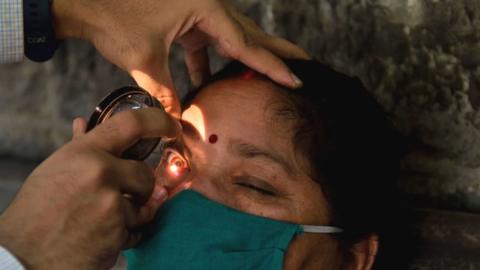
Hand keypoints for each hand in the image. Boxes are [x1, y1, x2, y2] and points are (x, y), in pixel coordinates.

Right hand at [0, 108, 179, 269]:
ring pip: (143, 206)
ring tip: (98, 218)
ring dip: (129, 214)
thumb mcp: (55, 169)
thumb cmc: (37, 210)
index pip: (132, 124)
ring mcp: (112, 204)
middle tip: (118, 196)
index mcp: (84, 152)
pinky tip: (99, 235)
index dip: (157, 121)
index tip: (170, 126)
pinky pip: (137, 230)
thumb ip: (80, 147)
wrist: (24, 255)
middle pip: (145, 174)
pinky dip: (124, 234)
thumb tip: (85, 123)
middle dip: (138, 187)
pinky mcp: (118, 233)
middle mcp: (101, 173)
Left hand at [52, 0, 309, 116]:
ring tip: (272, 69)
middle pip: (250, 33)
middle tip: (305, 63)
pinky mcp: (185, 18)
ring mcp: (197, 11)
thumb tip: (175, 126)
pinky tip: (211, 79)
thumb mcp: (145, 59)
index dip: (272, 65)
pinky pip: (208, 42)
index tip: (296, 79)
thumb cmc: (112, 19)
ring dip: (249, 56)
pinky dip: (211, 61)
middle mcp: (207, 6)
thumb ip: (166, 93)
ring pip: (232, 37)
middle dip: (276, 50)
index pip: (246, 44)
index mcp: (205, 9)